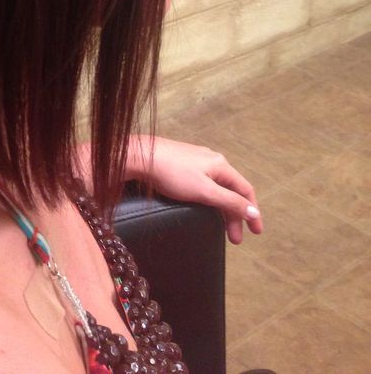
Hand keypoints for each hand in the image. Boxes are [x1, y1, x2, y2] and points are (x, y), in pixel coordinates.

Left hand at [127, 136, 262, 244]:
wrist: (140, 156)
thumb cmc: (173, 174)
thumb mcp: (205, 191)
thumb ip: (229, 202)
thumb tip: (253, 212)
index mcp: (221, 165)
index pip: (245, 189)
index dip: (252, 211)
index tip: (256, 233)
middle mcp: (212, 160)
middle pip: (231, 191)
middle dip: (234, 216)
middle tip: (234, 240)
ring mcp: (196, 161)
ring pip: (217, 188)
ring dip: (221, 210)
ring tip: (220, 230)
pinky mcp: (182, 164)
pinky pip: (205, 185)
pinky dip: (210, 201)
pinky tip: (205, 209)